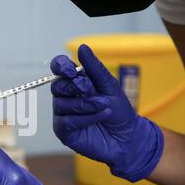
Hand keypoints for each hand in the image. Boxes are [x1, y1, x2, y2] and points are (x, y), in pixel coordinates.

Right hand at [51, 44, 163, 181]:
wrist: (128, 137)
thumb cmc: (119, 111)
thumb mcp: (109, 85)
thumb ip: (94, 68)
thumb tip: (81, 47)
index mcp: (75, 83)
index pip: (58, 69)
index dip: (60, 66)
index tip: (71, 70)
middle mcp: (65, 97)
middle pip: (56, 86)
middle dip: (74, 86)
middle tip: (91, 89)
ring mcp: (62, 114)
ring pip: (61, 104)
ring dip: (85, 104)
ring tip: (104, 106)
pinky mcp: (64, 131)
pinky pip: (67, 120)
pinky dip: (86, 117)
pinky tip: (101, 116)